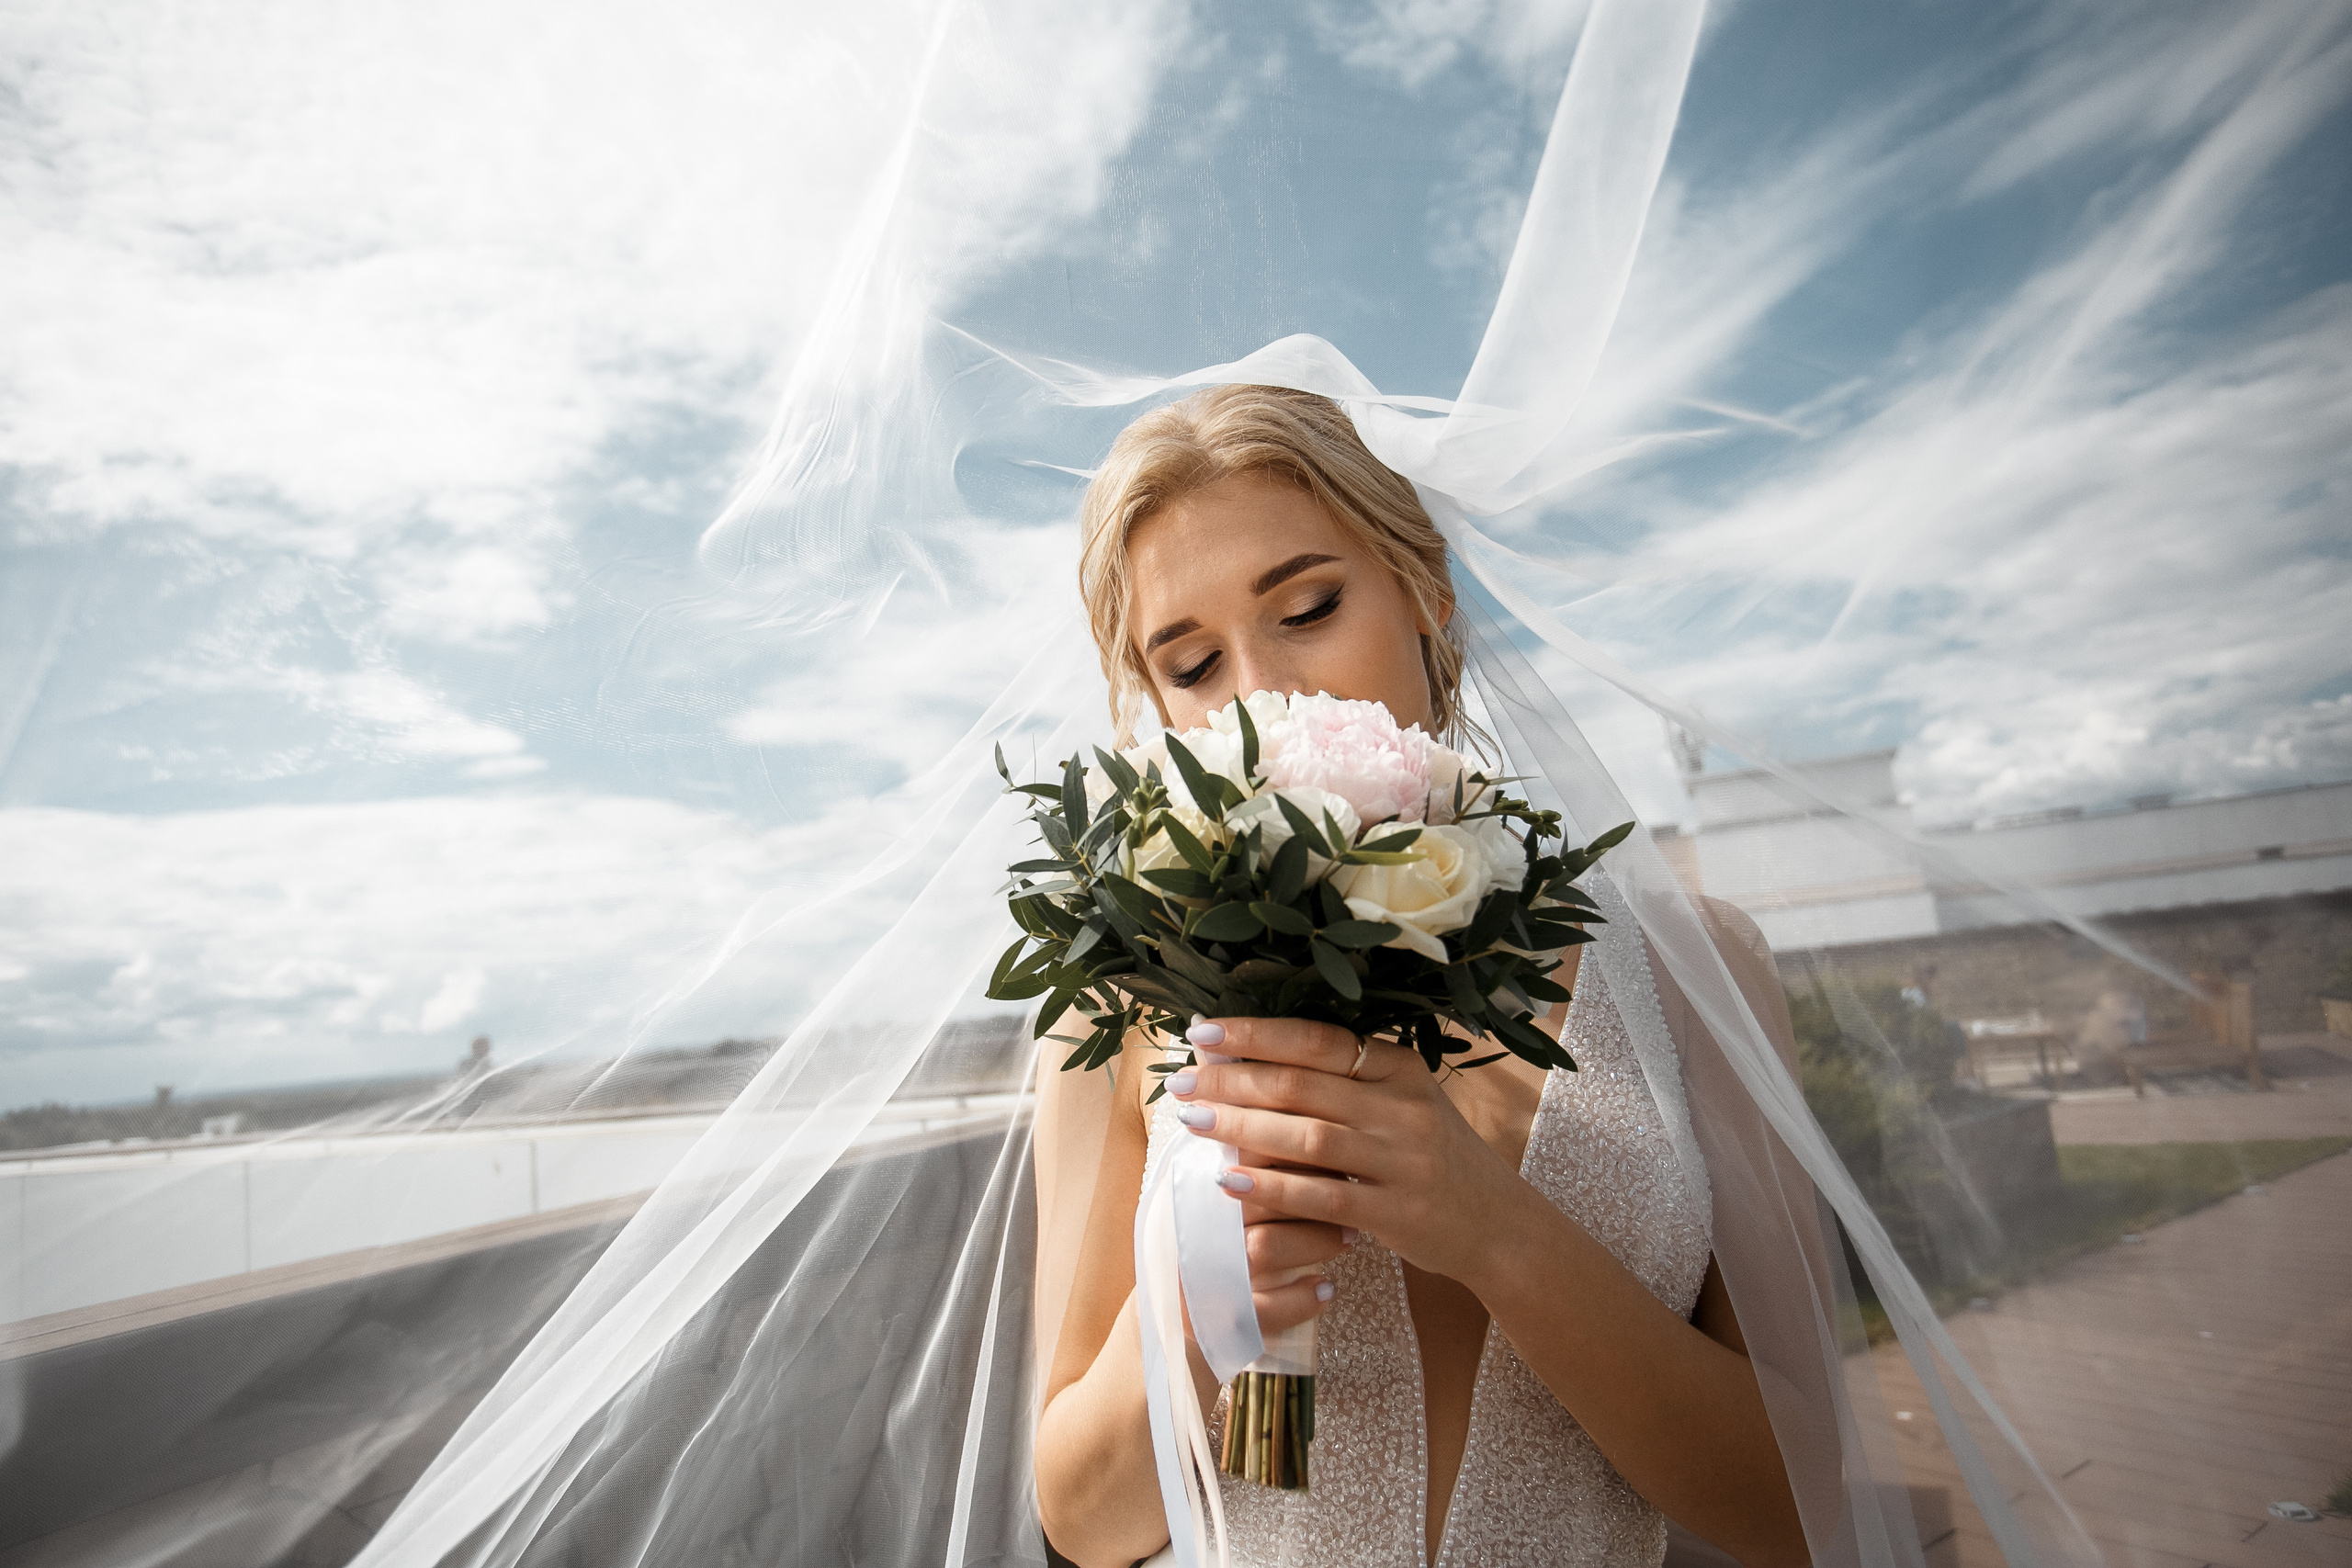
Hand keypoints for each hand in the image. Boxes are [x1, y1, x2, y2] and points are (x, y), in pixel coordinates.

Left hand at [1169, 1017, 1532, 1289]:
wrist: (1499, 1226)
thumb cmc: (1433, 1160)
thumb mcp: (1405, 1105)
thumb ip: (1348, 1082)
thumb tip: (1258, 1057)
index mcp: (1402, 1068)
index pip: (1318, 1039)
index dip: (1256, 1033)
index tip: (1203, 1031)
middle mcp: (1404, 1107)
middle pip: (1302, 1083)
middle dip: (1233, 1079)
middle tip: (1181, 1079)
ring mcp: (1403, 1160)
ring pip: (1306, 1135)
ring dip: (1240, 1126)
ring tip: (1192, 1121)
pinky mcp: (1397, 1211)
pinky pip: (1320, 1195)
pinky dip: (1271, 1187)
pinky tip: (1228, 1179)